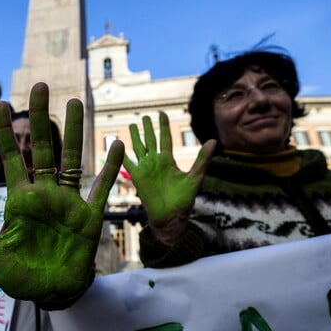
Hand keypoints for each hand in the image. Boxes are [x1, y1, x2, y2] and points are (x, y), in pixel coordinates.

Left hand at [0, 82, 123, 303]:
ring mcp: (69, 202)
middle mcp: (45, 193)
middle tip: (40, 86)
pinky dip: (110, 168)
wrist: (50, 294)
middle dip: (39, 118)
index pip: (10, 158)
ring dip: (74, 131)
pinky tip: (116, 144)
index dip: (5, 132)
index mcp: (20, 199)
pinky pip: (102, 188)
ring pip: (73, 159)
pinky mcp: (90, 217)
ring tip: (75, 102)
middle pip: (42, 148)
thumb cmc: (18, 276)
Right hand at [123, 112, 215, 244]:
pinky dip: (122, 154)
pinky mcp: (137, 177)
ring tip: (130, 124)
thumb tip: (213, 140)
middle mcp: (156, 162)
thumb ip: (202, 159)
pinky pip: (128, 162)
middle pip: (150, 140)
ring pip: (138, 148)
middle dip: (147, 128)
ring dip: (135, 136)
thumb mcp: (195, 177)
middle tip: (144, 116)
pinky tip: (117, 144)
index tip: (161, 113)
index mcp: (169, 160)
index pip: (165, 138)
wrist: (171, 217)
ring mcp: (145, 169)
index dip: (163, 125)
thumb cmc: (184, 200)